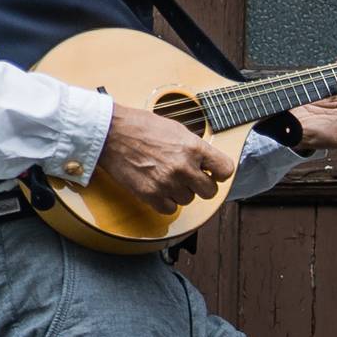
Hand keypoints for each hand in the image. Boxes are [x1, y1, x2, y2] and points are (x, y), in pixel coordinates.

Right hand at [96, 101, 233, 213]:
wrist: (111, 132)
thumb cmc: (142, 127)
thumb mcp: (177, 130)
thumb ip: (196, 148)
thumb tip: (209, 163)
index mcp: (194, 147)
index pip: (225, 170)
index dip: (220, 173)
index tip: (213, 173)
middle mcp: (183, 167)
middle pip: (210, 191)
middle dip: (202, 186)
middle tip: (190, 179)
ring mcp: (166, 182)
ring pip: (188, 200)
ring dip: (180, 192)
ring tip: (166, 177)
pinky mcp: (149, 194)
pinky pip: (169, 209)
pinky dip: (165, 202)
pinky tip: (158, 188)